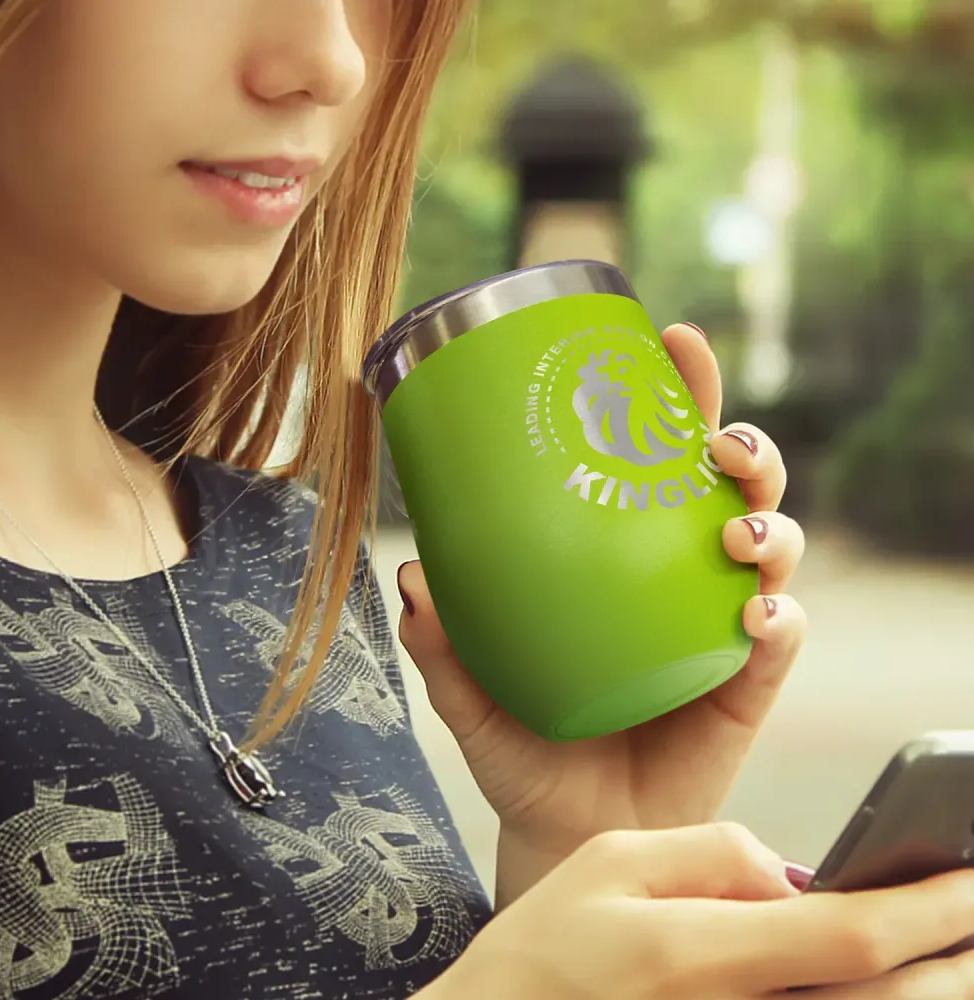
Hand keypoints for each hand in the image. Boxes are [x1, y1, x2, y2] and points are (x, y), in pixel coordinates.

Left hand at [397, 322, 806, 899]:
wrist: (560, 828)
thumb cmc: (523, 743)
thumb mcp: (470, 688)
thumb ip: (442, 640)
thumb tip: (412, 577)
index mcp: (623, 556)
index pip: (658, 459)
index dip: (677, 395)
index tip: (674, 339)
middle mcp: (679, 578)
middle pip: (735, 489)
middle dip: (746, 448)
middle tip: (720, 442)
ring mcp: (718, 627)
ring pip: (774, 549)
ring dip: (771, 526)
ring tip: (738, 535)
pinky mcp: (745, 687)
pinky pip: (780, 641)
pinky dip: (780, 619)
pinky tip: (756, 616)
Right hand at [421, 824, 973, 999]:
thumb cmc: (545, 949)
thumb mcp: (610, 860)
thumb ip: (708, 852)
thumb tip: (788, 874)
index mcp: (701, 953)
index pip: (846, 933)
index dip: (927, 908)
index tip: (972, 875)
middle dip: (954, 960)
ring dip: (928, 993)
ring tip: (959, 955)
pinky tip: (889, 983)